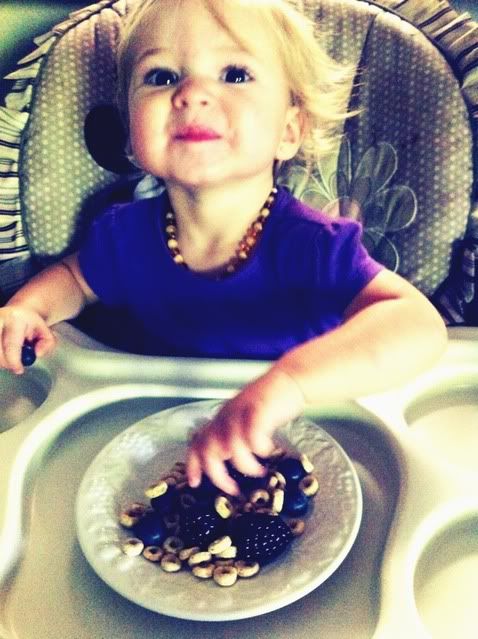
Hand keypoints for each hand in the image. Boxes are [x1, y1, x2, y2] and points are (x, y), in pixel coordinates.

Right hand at [0, 305, 55, 373]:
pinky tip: (3, 353)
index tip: (19, 370)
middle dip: (6, 363)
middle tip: (14, 365)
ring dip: (1, 360)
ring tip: (10, 355)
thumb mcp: (45, 332)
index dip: (13, 361)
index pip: (11, 344)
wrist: (16, 312)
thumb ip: (47, 344)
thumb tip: (37, 354)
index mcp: (16, 318)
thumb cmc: (30, 325)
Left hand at [186, 367, 304, 494]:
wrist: (289, 380)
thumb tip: (228, 458)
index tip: (195, 483)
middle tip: (232, 488)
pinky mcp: (259, 409)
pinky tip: (267, 449)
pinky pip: (252, 434)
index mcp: (221, 419)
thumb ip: (235, 436)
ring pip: (231, 445)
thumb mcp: (245, 420)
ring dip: (244, 464)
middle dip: (219, 474)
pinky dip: (258, 447)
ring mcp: (242, 412)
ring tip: (259, 470)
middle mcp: (227, 416)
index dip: (193, 464)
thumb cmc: (270, 403)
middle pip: (210, 449)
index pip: (197, 443)